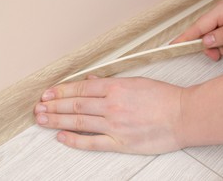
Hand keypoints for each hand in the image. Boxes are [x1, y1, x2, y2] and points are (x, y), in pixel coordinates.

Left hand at [34, 77, 185, 154]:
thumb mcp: (139, 82)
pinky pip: (92, 142)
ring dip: (57, 120)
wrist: (184, 115)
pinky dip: (74, 140)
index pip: (82, 88)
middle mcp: (113, 106)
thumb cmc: (166, 98)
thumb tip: (92, 81)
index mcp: (118, 88)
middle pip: (76, 105)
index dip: (62, 90)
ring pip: (79, 121)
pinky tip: (61, 137)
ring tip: (42, 119)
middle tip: (38, 107)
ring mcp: (115, 125)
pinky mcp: (121, 143)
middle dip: (54, 105)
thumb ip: (113, 82)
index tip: (49, 93)